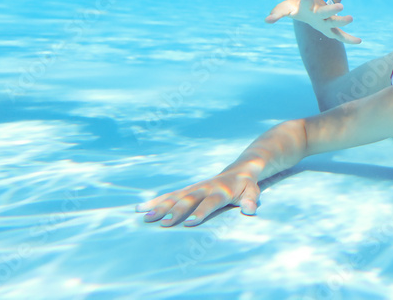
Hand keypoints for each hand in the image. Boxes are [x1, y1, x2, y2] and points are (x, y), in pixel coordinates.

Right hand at [136, 169, 259, 226]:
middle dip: (176, 211)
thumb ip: (251, 199)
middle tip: (164, 223)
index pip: (210, 202)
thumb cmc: (245, 185)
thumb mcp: (253, 191)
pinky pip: (169, 195)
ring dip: (160, 206)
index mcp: (221, 190)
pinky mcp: (187, 189)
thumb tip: (251, 209)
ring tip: (145, 217)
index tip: (190, 223)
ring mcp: (193, 188)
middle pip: (188, 199)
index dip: (201, 211)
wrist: (238, 169)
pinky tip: (140, 208)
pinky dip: (155, 201)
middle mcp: (205, 188)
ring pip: (175, 196)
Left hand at [265, 0, 361, 44]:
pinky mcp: (331, 28)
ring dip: (342, 20)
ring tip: (351, 18)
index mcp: (307, 7)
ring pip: (335, 21)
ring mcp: (326, 20)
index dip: (307, 1)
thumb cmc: (296, 7)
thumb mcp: (284, 8)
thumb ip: (277, 13)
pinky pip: (341, 35)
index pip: (306, 4)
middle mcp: (319, 13)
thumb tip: (266, 20)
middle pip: (326, 12)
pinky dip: (349, 38)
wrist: (310, 3)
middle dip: (332, 9)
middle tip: (340, 5)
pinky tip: (359, 41)